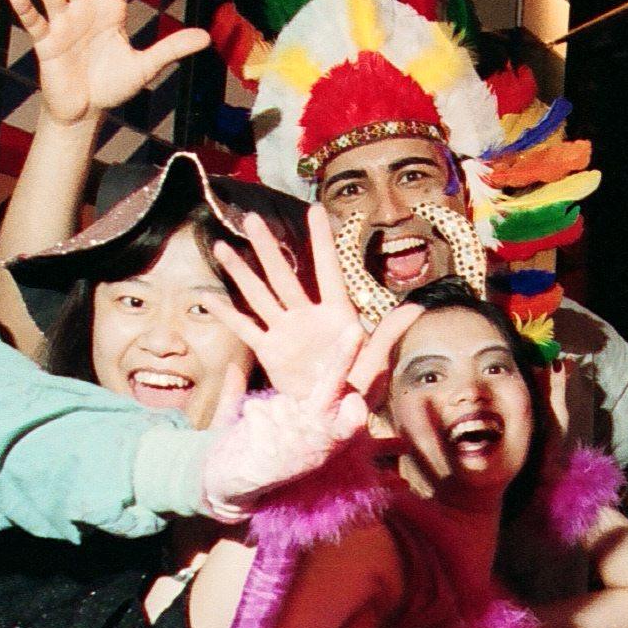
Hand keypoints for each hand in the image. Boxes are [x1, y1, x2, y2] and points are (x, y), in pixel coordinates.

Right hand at [10, 0, 207, 127]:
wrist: (85, 111)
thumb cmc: (113, 85)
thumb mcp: (145, 67)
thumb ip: (171, 49)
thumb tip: (206, 38)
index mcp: (111, 10)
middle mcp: (85, 9)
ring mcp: (63, 23)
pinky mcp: (46, 43)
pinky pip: (35, 21)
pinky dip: (26, 8)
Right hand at [211, 209, 417, 413]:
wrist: (336, 416)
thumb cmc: (360, 387)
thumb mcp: (377, 360)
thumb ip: (389, 332)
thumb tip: (416, 307)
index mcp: (336, 313)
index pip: (327, 270)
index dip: (322, 240)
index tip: (314, 210)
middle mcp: (307, 316)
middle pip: (284, 275)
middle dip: (268, 248)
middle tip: (251, 219)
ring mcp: (286, 331)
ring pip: (260, 294)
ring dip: (241, 272)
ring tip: (222, 247)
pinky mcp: (271, 351)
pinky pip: (246, 328)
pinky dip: (228, 313)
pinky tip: (210, 296)